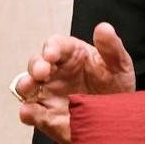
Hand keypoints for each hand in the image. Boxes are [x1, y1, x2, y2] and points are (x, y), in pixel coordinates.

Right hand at [15, 22, 135, 143]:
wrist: (119, 117)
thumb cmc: (116, 85)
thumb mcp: (119, 65)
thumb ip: (111, 47)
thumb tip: (103, 28)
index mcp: (71, 54)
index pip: (55, 45)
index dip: (51, 48)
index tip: (52, 54)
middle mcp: (55, 72)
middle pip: (36, 63)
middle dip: (36, 65)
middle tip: (42, 72)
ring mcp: (49, 94)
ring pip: (27, 86)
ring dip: (25, 85)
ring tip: (29, 87)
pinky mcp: (47, 117)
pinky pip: (32, 113)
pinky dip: (28, 112)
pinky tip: (29, 112)